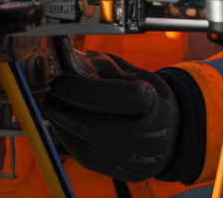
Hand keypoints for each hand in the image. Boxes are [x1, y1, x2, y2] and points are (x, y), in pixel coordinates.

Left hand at [41, 43, 179, 181]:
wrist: (169, 139)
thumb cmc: (149, 100)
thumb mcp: (135, 77)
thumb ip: (101, 67)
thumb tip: (65, 54)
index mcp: (151, 108)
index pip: (112, 98)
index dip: (81, 88)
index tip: (62, 78)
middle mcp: (138, 139)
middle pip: (88, 124)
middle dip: (62, 104)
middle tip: (52, 88)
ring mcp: (122, 158)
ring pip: (77, 139)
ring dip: (59, 116)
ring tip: (55, 99)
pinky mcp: (108, 169)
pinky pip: (76, 149)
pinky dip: (64, 130)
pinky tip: (64, 116)